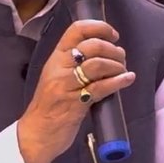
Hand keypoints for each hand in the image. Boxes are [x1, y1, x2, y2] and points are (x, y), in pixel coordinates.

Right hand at [16, 19, 136, 162]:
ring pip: (97, 64)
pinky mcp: (75, 103)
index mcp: (55, 58)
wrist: (36, 135)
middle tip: (121, 59)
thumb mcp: (58, 79)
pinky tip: (127, 79)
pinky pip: (100, 87)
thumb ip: (75, 66)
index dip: (99, 27)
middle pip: (91, 46)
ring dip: (117, 66)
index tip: (113, 35)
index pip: (76, 30)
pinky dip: (118, 81)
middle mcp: (59, 67)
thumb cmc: (49, 107)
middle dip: (113, 50)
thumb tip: (105, 55)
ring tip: (123, 72)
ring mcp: (66, 85)